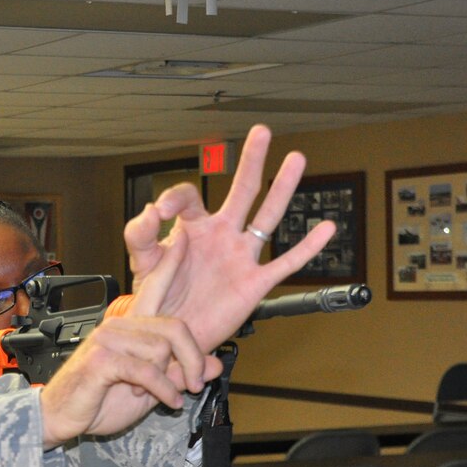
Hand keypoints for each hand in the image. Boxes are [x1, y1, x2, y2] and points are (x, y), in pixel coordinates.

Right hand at [39, 239, 220, 447]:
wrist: (63, 417)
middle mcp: (119, 325)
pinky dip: (162, 390)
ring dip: (171, 380)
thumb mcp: (153, 388)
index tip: (182, 237)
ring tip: (164, 395)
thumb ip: (181, 373)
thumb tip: (215, 363)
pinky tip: (165, 401)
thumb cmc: (100, 399)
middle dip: (192, 359)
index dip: (170, 262)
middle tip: (194, 382)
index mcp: (130, 326)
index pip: (154, 286)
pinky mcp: (103, 358)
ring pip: (162, 349)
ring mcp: (109, 339)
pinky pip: (147, 370)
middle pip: (174, 327)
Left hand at [124, 124, 335, 353]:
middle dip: (251, 161)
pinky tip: (326, 227)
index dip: (176, 198)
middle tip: (261, 132)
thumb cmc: (156, 298)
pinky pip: (285, 262)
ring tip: (296, 160)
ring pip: (266, 217)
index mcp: (191, 228)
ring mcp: (239, 257)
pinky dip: (306, 247)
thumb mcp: (141, 262)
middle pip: (241, 191)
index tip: (163, 210)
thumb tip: (151, 210)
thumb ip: (140, 234)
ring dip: (282, 188)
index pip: (188, 197)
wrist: (170, 334)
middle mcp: (220, 235)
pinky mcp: (254, 283)